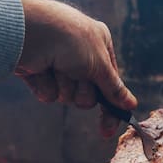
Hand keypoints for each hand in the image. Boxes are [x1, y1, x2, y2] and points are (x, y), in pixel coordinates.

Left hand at [16, 0, 136, 136]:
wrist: (30, 32)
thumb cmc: (70, 39)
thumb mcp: (99, 64)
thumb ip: (114, 88)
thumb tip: (131, 104)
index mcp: (100, 45)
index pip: (111, 84)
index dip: (111, 107)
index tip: (107, 130)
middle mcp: (80, 55)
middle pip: (89, 95)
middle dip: (82, 91)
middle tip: (77, 74)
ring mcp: (58, 64)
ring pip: (68, 96)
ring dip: (64, 87)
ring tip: (56, 67)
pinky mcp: (39, 73)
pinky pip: (48, 94)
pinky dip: (46, 86)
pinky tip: (40, 69)